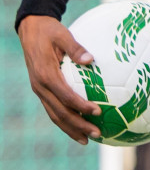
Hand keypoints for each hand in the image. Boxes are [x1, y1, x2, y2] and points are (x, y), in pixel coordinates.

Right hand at [18, 15, 100, 144]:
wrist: (31, 29)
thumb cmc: (50, 31)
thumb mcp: (63, 34)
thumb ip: (76, 47)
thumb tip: (91, 59)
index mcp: (45, 74)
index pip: (65, 96)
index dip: (80, 106)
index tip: (98, 112)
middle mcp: (40, 86)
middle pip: (59, 112)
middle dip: (77, 125)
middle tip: (96, 134)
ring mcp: (39, 90)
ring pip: (54, 115)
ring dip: (70, 128)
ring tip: (87, 139)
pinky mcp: (42, 90)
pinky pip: (53, 109)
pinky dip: (65, 120)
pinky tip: (78, 126)